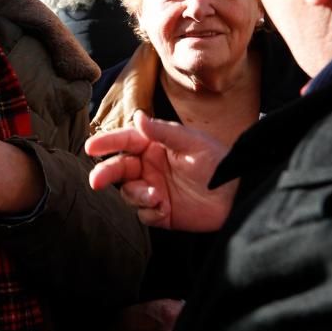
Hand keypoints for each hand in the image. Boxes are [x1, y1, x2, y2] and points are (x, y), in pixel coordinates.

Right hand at [85, 110, 235, 230]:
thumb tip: (137, 116)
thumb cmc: (220, 161)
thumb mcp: (192, 142)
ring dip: (136, 195)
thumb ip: (163, 131)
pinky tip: (164, 208)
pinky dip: (149, 212)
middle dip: (105, 174)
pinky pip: (143, 214)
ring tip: (156, 197)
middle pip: (118, 169)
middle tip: (96, 181)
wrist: (240, 194)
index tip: (90, 147)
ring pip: (128, 193)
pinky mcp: (163, 213)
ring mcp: (155, 190)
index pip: (125, 142)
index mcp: (155, 146)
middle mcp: (151, 167)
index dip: (107, 143)